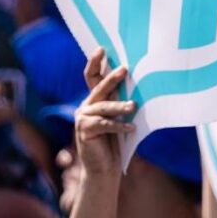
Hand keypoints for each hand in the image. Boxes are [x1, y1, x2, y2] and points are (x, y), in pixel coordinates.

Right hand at [74, 49, 135, 176]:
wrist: (103, 169)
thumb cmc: (114, 143)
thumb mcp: (118, 118)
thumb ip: (119, 101)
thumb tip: (134, 81)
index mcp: (93, 101)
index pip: (91, 77)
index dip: (95, 62)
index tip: (101, 48)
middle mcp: (85, 107)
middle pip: (98, 88)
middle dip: (111, 78)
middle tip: (124, 69)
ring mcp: (82, 119)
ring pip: (103, 107)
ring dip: (120, 106)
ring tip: (133, 106)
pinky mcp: (85, 132)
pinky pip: (104, 125)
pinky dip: (118, 126)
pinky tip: (131, 127)